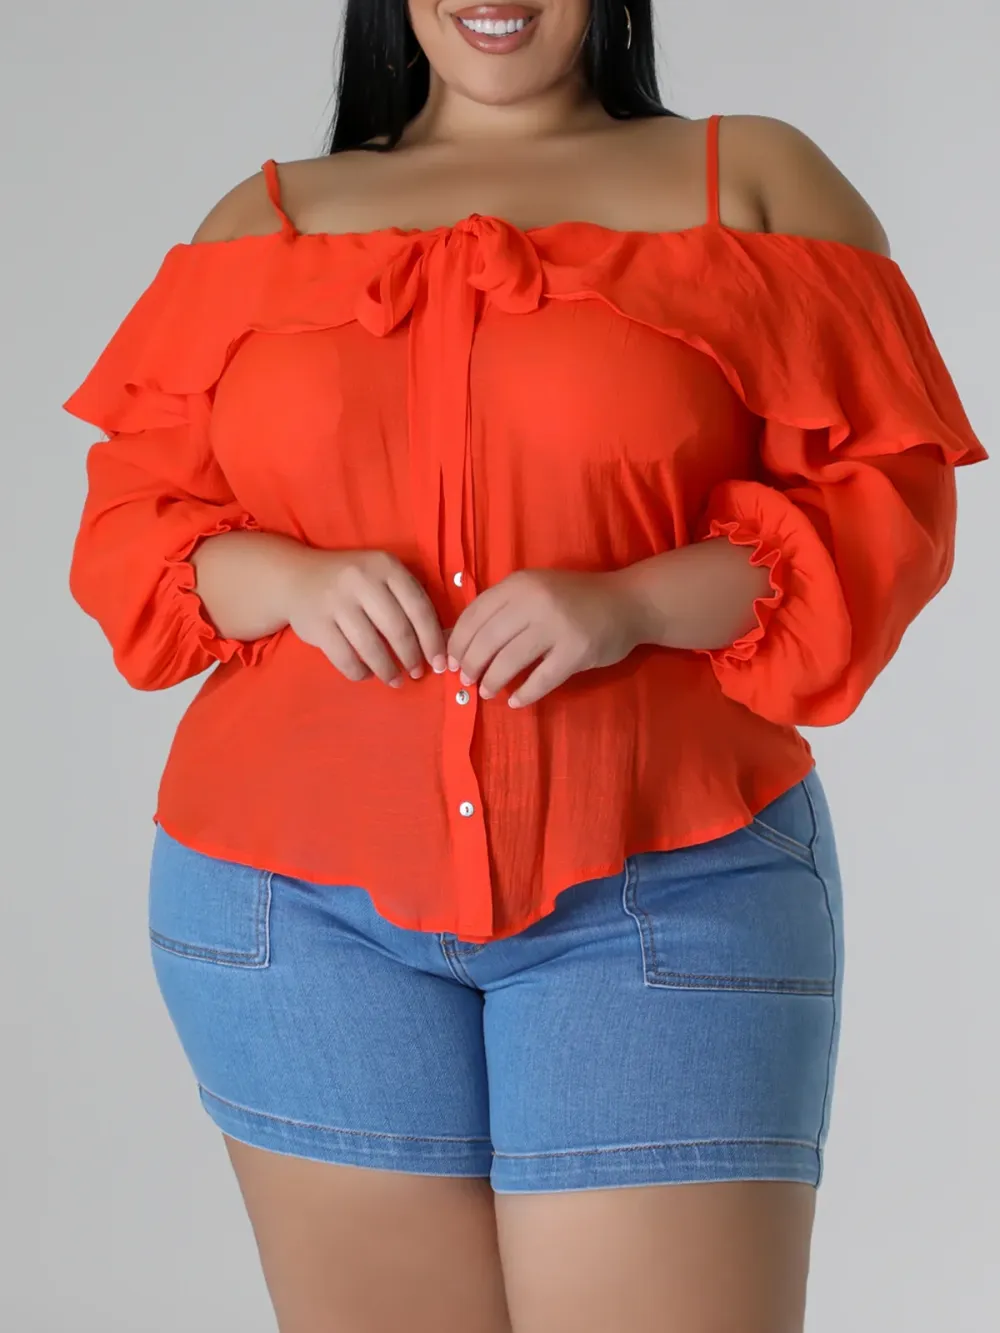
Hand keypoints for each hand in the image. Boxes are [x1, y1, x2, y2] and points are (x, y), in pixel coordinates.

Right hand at [284, 548, 447, 686]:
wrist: (297, 577)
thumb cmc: (352, 581)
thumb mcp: (381, 575)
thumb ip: (408, 599)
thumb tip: (438, 643)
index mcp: (385, 566)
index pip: (419, 608)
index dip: (433, 640)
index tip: (440, 662)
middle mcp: (361, 580)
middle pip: (397, 629)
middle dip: (412, 657)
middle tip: (417, 673)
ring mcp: (336, 602)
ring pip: (371, 647)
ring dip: (388, 670)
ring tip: (395, 680)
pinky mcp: (317, 624)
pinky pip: (345, 658)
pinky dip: (360, 672)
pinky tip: (367, 674)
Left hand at [446, 569, 642, 707]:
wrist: (628, 602)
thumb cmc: (574, 598)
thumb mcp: (535, 590)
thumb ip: (502, 609)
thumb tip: (457, 640)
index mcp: (519, 584)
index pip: (474, 615)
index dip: (458, 643)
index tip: (451, 662)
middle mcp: (535, 602)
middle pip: (487, 640)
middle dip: (471, 665)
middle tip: (466, 680)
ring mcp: (557, 627)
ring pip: (510, 661)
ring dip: (492, 681)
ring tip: (486, 691)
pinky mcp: (576, 651)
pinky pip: (541, 679)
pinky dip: (524, 693)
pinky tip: (515, 701)